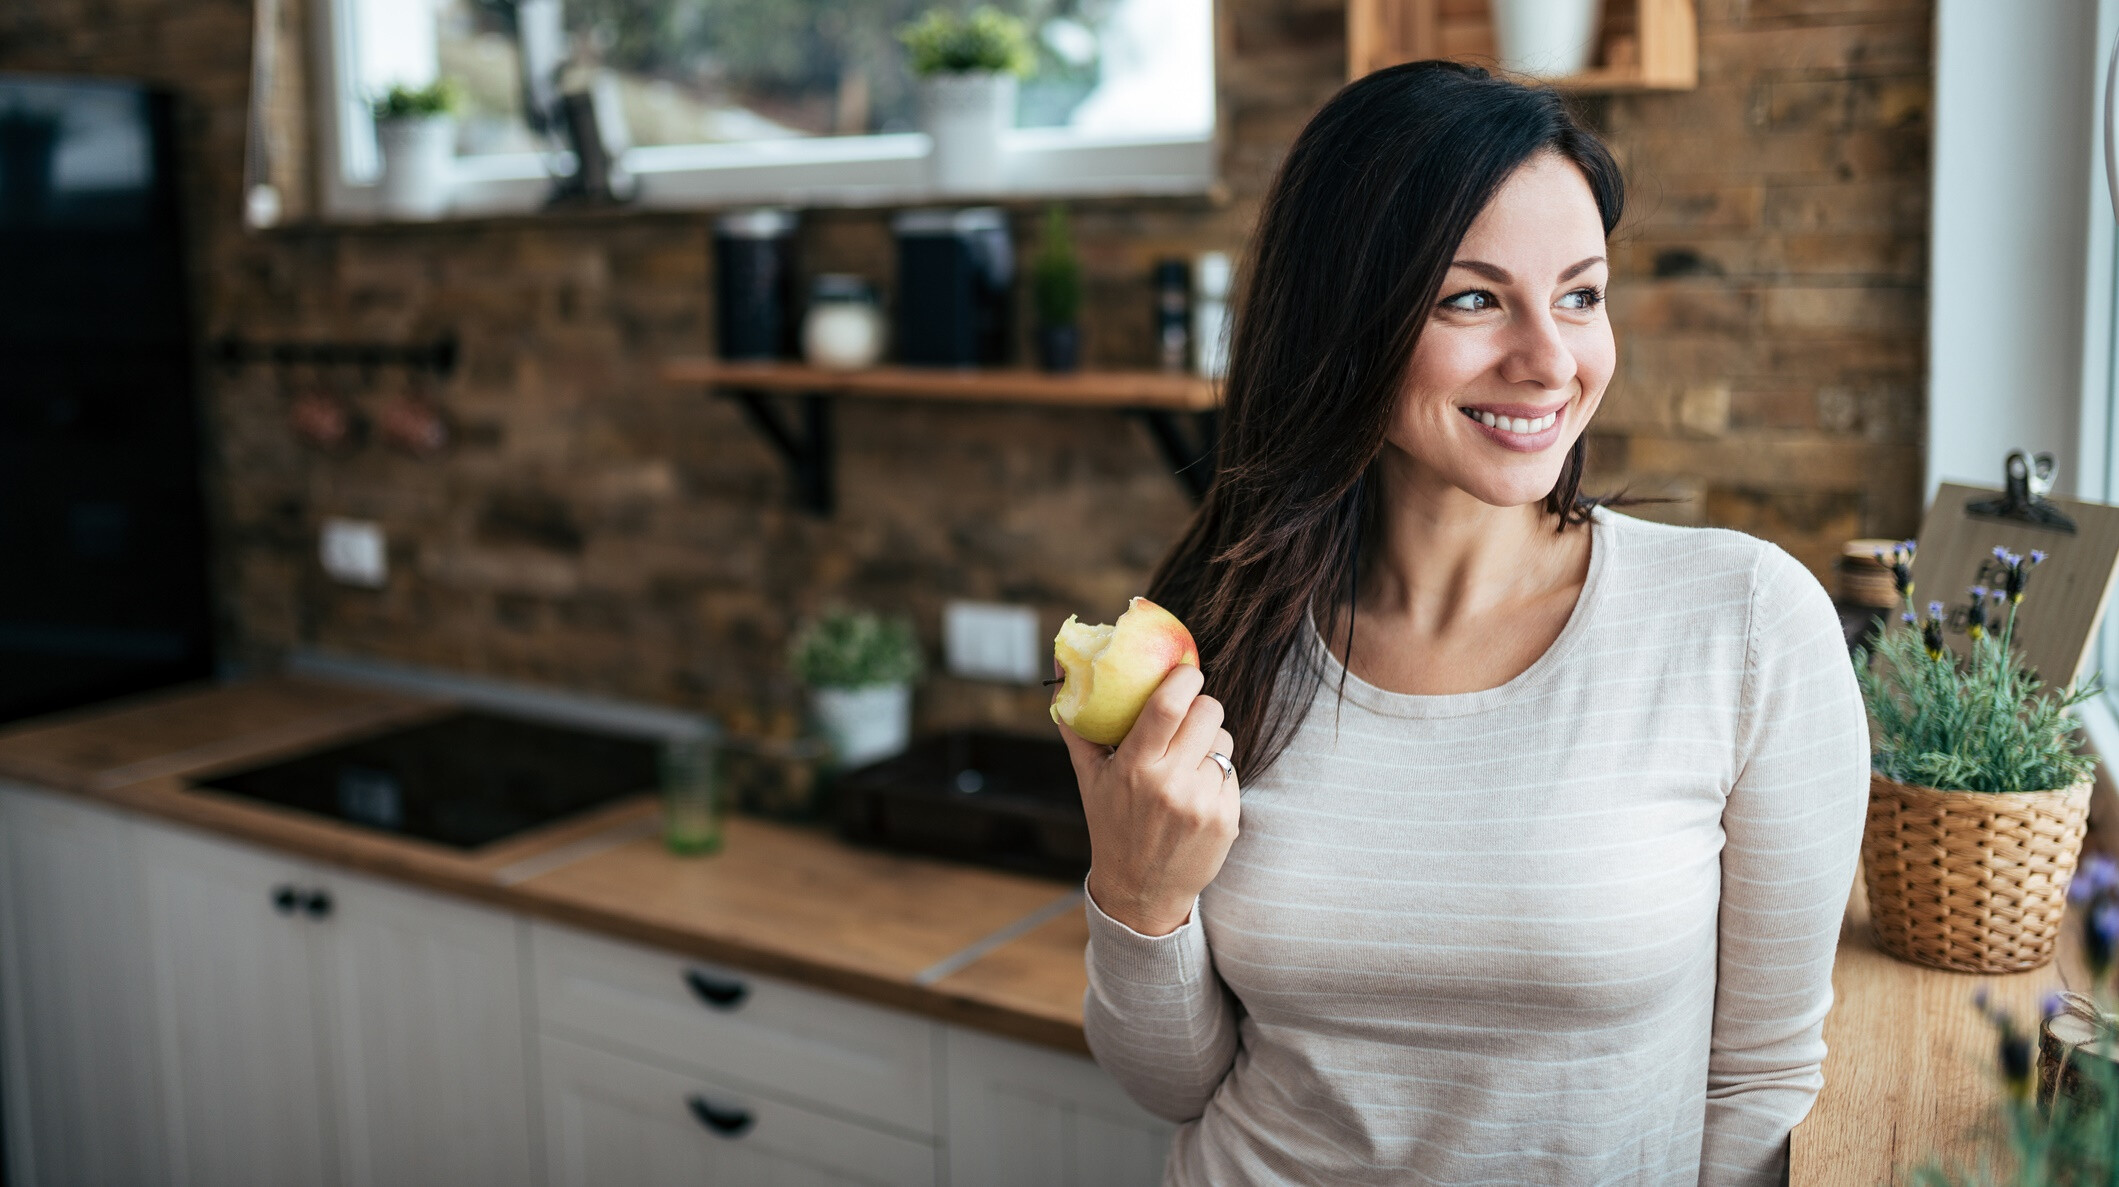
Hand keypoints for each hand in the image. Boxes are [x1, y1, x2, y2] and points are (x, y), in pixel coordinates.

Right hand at [1058, 664, 1240, 937]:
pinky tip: (1197, 795)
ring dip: (1211, 743)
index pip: (1168, 706)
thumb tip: (1063, 665)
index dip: (1184, 678)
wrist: (1141, 891)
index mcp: (1134, 768)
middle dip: (1202, 705)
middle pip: (1208, 713)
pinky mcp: (1226, 819)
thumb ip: (1078, 723)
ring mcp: (1201, 803)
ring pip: (1225, 741)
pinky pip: (1232, 773)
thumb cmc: (1112, 824)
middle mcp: (1169, 784)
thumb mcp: (1089, 777)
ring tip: (1188, 764)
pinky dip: (1218, 776)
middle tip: (1190, 713)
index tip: (1186, 671)